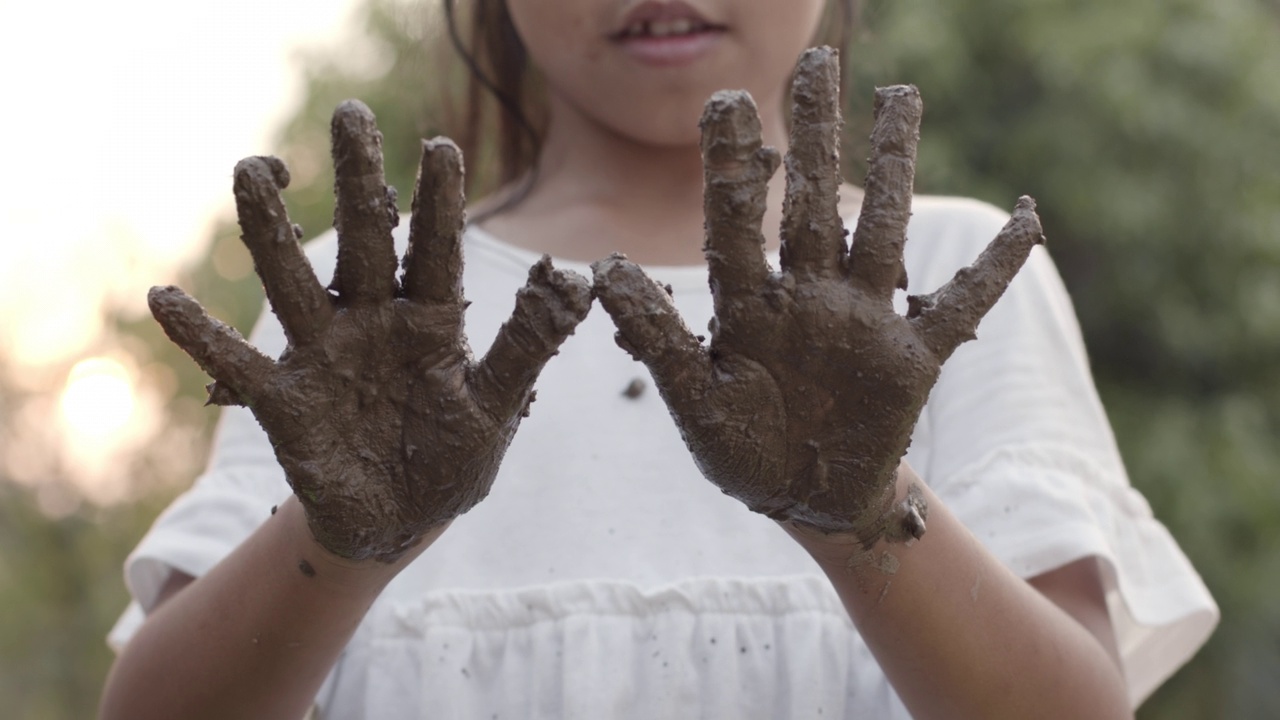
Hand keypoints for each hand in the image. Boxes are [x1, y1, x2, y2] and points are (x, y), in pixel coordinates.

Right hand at [149, 101, 591, 561]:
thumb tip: (578, 282)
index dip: (439, 203)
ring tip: (254, 169)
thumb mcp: (497, 407)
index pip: (435, 250)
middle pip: (363, 242)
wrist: (400, 524)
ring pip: (294, 282)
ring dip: (272, 230)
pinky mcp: (286, 401)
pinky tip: (166, 298)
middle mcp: (373, 324)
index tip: (442, 148)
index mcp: (431, 323)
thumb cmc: (452, 462)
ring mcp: (325, 357)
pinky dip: (200, 336)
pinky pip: (237, 365)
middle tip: (351, 116)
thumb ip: (526, 346)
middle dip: (359, 181)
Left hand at [592, 48, 1042, 546]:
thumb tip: (604, 267)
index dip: (735, 167)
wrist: (804, 498)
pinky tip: (1025, 218)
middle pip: (815, 203)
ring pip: (883, 228)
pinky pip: (962, 305)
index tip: (729, 102)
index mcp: (749, 308)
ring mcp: (864, 322)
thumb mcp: (694, 402)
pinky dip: (995, 268)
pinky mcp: (913, 358)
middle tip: (817, 61)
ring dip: (895, 165)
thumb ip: (656, 337)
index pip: (737, 225)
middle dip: (817, 134)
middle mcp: (809, 299)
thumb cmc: (742, 450)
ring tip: (900, 95)